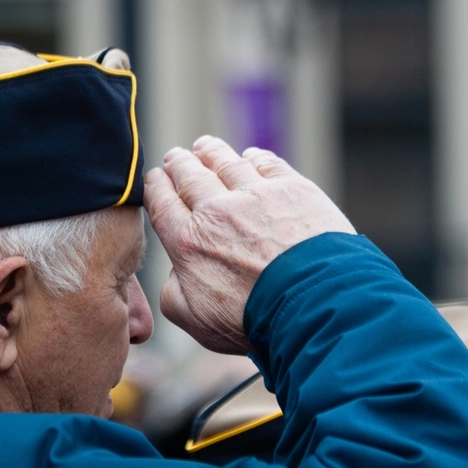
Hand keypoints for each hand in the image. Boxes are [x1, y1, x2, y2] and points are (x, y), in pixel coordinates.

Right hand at [144, 136, 354, 353]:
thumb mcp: (195, 321)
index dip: (155, 187)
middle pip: (190, 177)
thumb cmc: (253, 320)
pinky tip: (250, 156)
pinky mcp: (292, 189)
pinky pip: (266, 163)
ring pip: (225, 163)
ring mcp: (255, 196)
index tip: (155, 179)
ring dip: (211, 152)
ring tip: (204, 146)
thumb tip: (175, 274)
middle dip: (178, 164)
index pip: (163, 204)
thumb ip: (173, 295)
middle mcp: (216, 211)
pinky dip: (254, 157)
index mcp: (188, 243)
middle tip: (174, 157)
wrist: (313, 303)